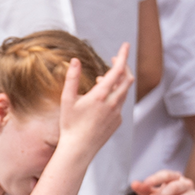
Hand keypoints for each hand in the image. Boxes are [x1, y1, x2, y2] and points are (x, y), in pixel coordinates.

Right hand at [54, 44, 133, 165]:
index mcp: (100, 96)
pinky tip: (102, 99)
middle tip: (115, 60)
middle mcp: (112, 103)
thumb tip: (74, 61)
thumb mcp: (67, 99)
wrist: (79, 148)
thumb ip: (72, 78)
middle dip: (124, 67)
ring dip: (117, 82)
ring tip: (103, 79)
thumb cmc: (70, 124)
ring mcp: (117, 113)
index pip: (117, 71)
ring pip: (124, 92)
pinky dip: (114, 95)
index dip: (122, 56)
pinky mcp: (118, 122)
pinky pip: (120, 103)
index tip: (125, 46)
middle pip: (127, 79)